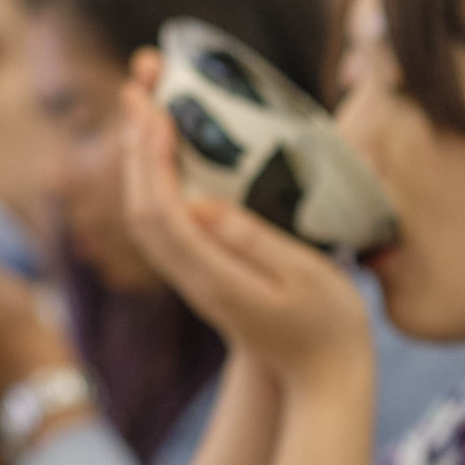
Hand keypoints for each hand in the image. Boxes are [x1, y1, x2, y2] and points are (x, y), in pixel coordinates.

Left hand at [117, 54, 372, 388]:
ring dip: (139, 160)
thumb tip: (202, 205)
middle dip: (135, 144)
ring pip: (145, 218)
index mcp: (215, 278)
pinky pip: (163, 224)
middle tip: (138, 85)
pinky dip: (155, 182)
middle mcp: (193, 280)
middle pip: (141, 209)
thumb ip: (254, 241)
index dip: (152, 157)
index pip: (162, 211)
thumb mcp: (306, 277)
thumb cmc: (329, 324)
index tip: (156, 108)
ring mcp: (194, 282)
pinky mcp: (203, 278)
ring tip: (145, 107)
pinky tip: (168, 155)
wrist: (324, 379)